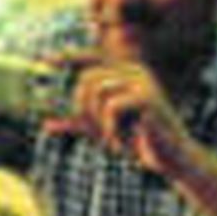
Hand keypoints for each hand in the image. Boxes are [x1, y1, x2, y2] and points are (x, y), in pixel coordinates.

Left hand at [51, 54, 194, 172]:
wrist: (170, 158)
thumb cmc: (137, 143)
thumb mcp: (101, 131)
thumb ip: (77, 124)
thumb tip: (46, 125)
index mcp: (124, 73)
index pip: (92, 59)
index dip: (69, 57)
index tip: (46, 59)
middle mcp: (133, 70)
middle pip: (87, 80)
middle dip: (84, 112)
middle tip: (100, 135)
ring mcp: (141, 81)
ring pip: (97, 91)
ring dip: (99, 124)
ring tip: (114, 140)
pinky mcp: (146, 96)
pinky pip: (112, 107)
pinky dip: (112, 131)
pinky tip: (124, 143)